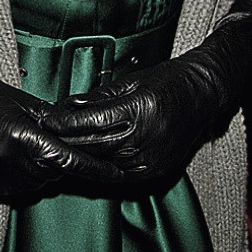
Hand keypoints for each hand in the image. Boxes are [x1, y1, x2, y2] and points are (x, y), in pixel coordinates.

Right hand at [0, 0, 121, 199]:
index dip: (88, 162)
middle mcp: (6, 162)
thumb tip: (81, 132)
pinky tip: (27, 158)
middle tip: (82, 149)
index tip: (109, 164)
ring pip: (37, 183)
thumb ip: (56, 121)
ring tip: (49, 148)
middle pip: (53, 173)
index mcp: (20, 138)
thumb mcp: (29, 102)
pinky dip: (28, 176)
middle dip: (69, 161)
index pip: (65, 159)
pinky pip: (17, 188)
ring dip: (48, 170)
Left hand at [42, 0, 251, 181]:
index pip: (89, 123)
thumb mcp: (134, 80)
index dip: (64, 122)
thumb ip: (101, 97)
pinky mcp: (155, 171)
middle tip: (45, 133)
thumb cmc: (171, 79)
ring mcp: (150, 159)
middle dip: (66, 140)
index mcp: (138, 111)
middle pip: (92, 146)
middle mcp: (144, 139)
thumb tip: (69, 105)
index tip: (45, 118)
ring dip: (80, 155)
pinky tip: (88, 157)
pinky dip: (101, 165)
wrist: (206, 93)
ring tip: (62, 145)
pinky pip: (119, 172)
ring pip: (102, 164)